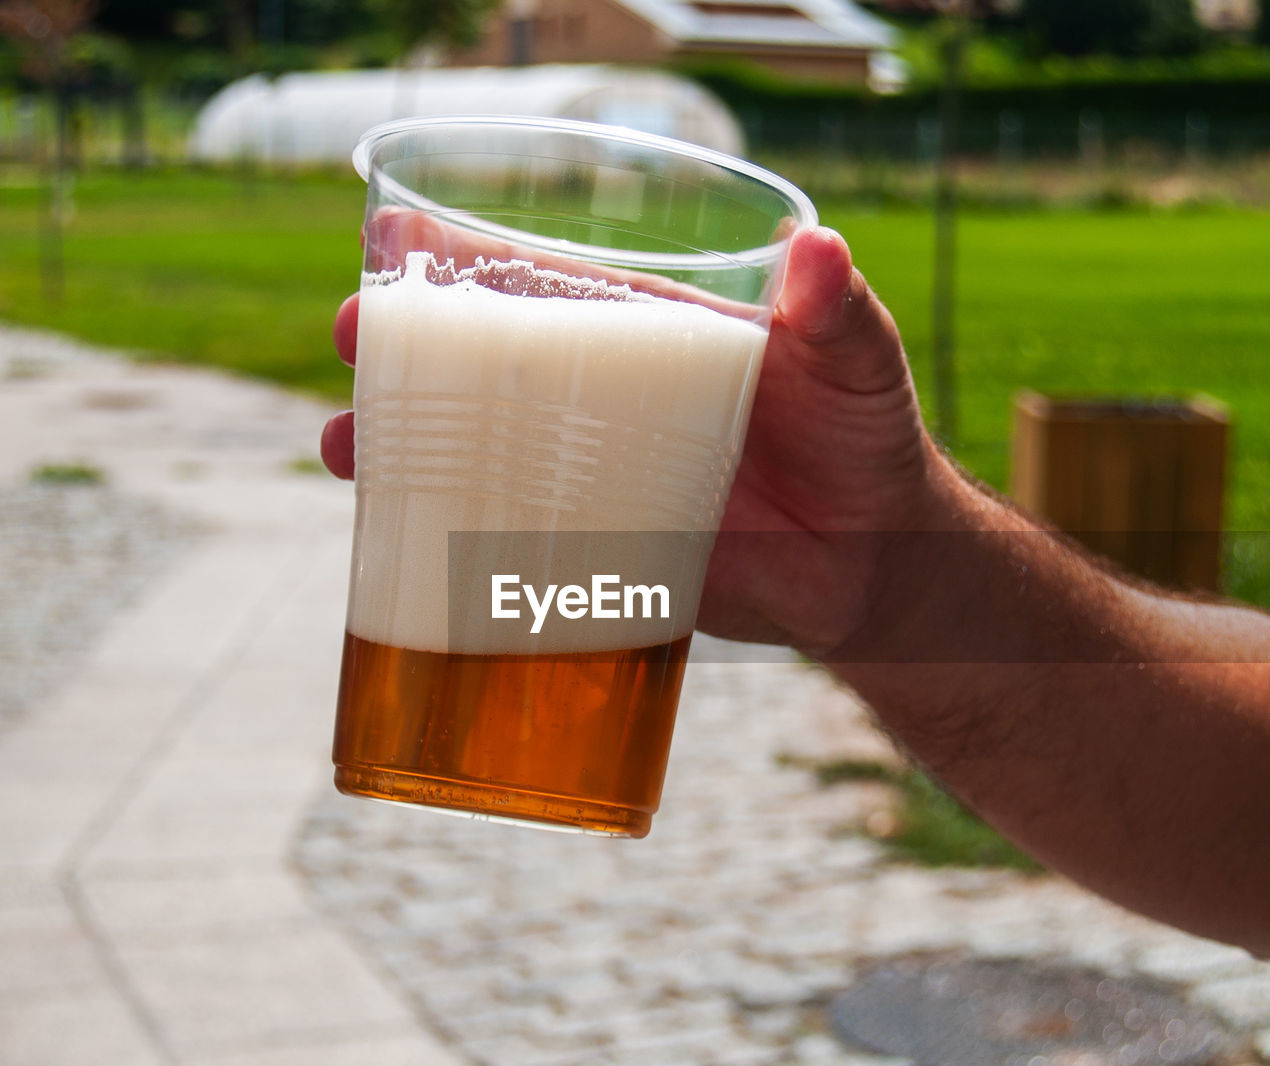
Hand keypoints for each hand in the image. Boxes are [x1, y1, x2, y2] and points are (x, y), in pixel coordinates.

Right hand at [321, 225, 937, 656]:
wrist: (874, 564)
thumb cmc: (868, 443)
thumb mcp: (859, 366)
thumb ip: (838, 314)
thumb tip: (819, 248)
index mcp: (654, 342)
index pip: (546, 290)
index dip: (469, 267)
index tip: (391, 245)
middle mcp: (610, 406)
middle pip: (488, 370)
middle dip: (409, 354)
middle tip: (348, 342)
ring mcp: (597, 482)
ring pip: (480, 456)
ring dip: (404, 449)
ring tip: (343, 449)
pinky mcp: (603, 554)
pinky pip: (513, 544)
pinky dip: (453, 544)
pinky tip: (400, 548)